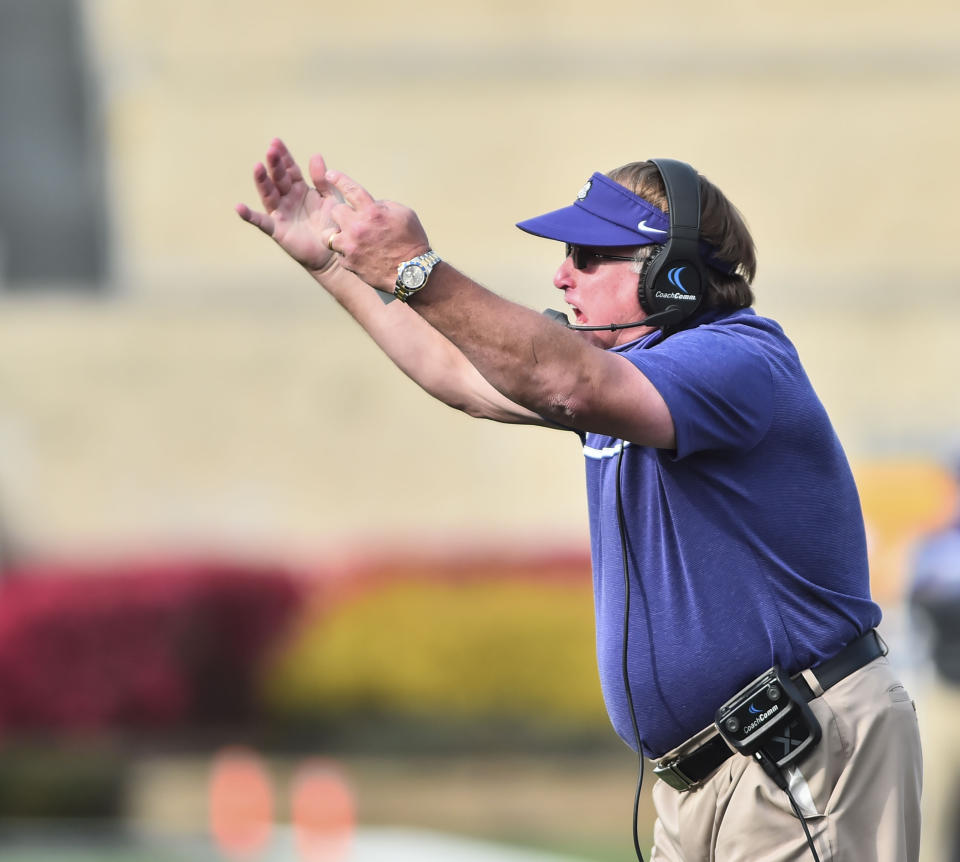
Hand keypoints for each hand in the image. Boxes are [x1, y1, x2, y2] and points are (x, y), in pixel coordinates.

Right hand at [236, 138, 340, 271]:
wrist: (333, 252)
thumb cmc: (333, 224)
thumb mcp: (331, 198)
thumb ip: (323, 179)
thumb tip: (315, 156)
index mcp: (300, 188)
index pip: (289, 169)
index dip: (283, 156)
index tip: (276, 142)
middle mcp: (287, 198)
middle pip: (278, 178)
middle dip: (274, 164)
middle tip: (271, 150)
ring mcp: (280, 213)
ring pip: (269, 194)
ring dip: (262, 181)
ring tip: (258, 167)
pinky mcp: (277, 230)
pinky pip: (261, 222)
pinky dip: (249, 216)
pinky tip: (239, 207)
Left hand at [325, 171, 430, 292]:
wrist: (413, 274)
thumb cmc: (412, 242)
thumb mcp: (404, 214)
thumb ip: (383, 205)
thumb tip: (370, 204)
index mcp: (373, 212)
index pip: (350, 189)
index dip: (338, 179)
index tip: (330, 175)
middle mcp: (358, 227)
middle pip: (336, 211)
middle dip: (343, 214)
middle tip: (353, 221)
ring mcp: (351, 247)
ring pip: (328, 234)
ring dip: (338, 234)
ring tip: (348, 238)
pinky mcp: (349, 263)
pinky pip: (339, 254)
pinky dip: (346, 253)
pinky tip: (358, 254)